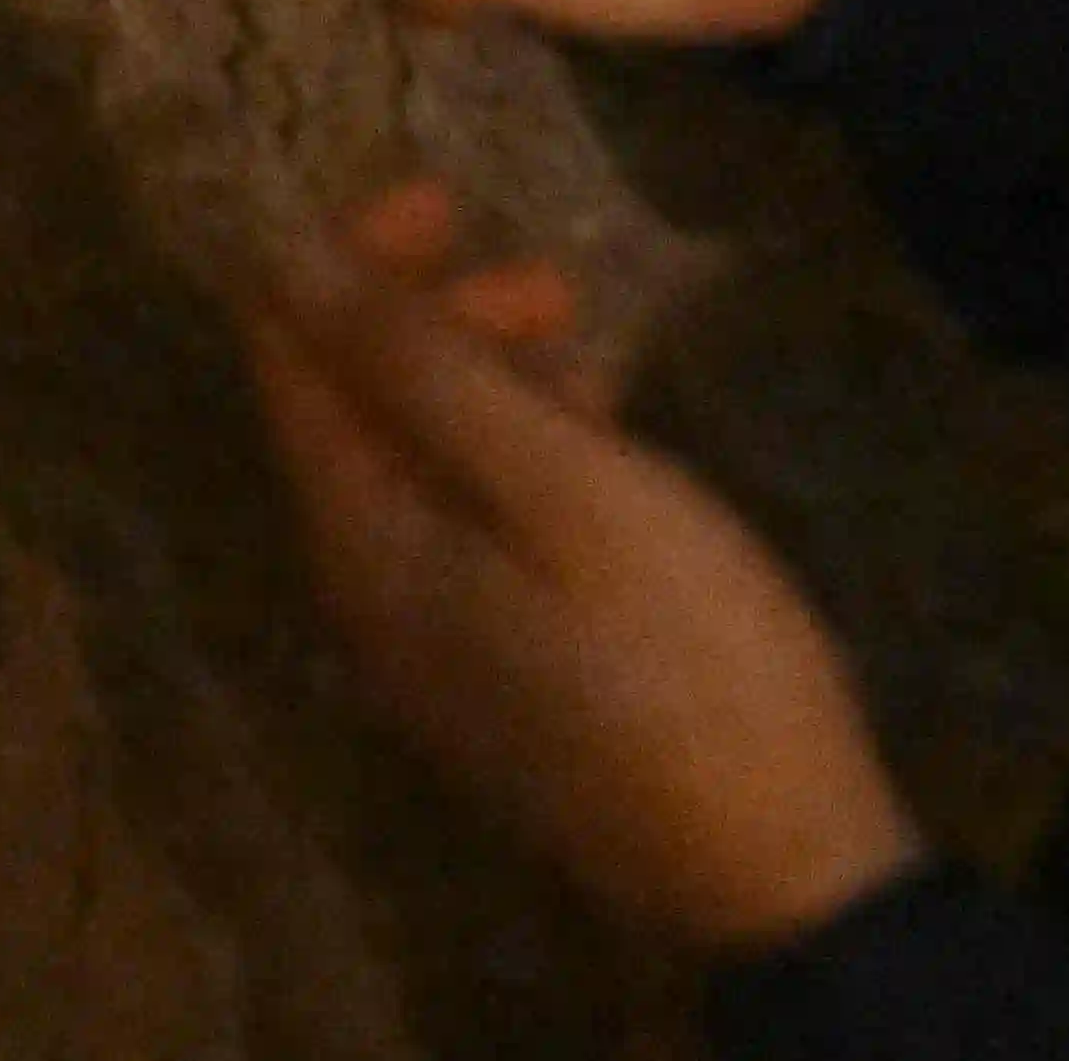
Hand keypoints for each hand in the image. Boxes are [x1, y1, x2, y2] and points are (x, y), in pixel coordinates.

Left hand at [242, 179, 922, 960]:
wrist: (786, 873)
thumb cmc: (683, 657)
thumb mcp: (561, 489)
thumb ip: (418, 373)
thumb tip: (283, 256)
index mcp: (361, 543)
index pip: (287, 361)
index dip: (345, 259)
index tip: (445, 195)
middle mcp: (373, 594)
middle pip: (353, 409)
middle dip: (432, 318)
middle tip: (553, 281)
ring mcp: (444, 642)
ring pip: (426, 462)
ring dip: (489, 380)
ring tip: (591, 341)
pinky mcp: (517, 668)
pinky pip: (481, 524)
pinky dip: (526, 455)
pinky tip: (607, 430)